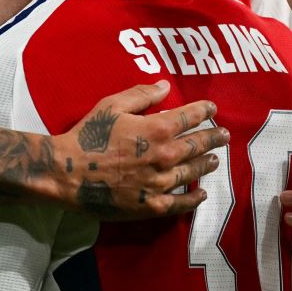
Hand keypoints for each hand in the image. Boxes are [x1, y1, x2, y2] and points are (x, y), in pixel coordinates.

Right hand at [52, 81, 227, 219]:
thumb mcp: (112, 106)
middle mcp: (165, 156)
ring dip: (207, 164)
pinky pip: (180, 203)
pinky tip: (202, 194)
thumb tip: (165, 86)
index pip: (191, 117)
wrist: (67, 173)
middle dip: (213, 138)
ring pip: (192, 172)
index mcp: (157, 129)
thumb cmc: (87, 136)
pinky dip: (194, 198)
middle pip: (198, 145)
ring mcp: (160, 183)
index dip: (204, 111)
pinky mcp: (151, 205)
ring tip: (216, 159)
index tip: (212, 109)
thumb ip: (142, 95)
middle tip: (224, 135)